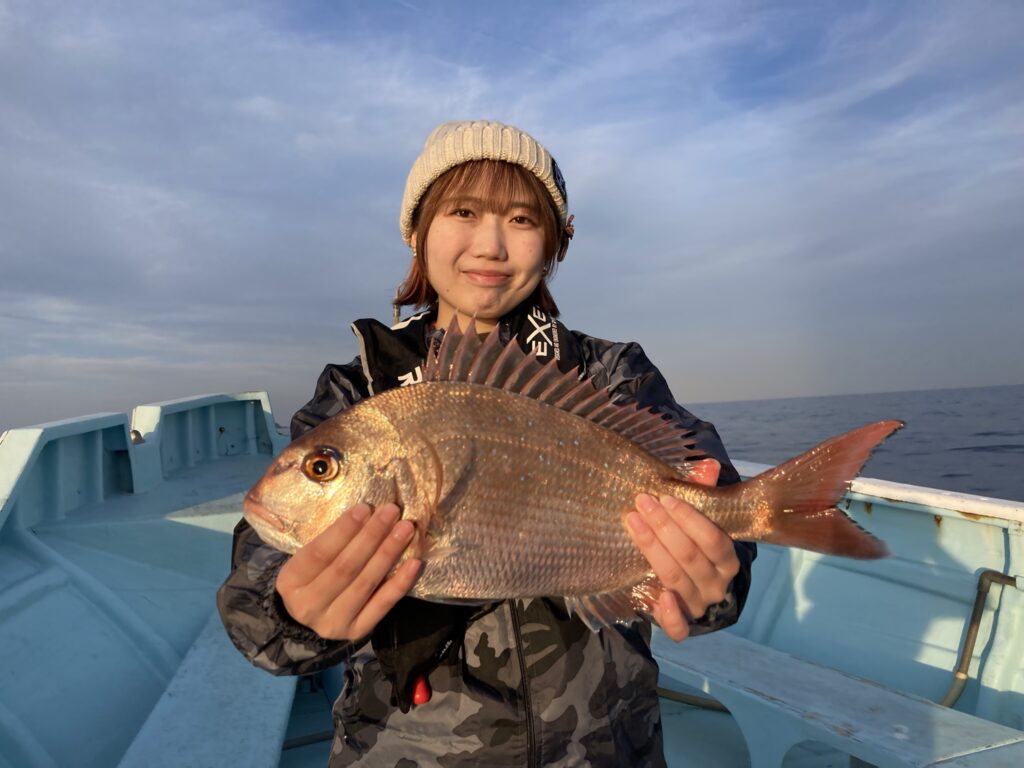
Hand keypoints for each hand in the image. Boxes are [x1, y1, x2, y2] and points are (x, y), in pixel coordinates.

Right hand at [275, 502, 420, 640]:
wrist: (311, 615)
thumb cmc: (313, 576)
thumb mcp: (308, 559)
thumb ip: (332, 541)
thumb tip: (368, 512)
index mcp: (290, 582)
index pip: (319, 553)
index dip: (344, 530)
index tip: (365, 508)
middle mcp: (308, 606)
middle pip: (345, 567)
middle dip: (371, 536)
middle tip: (392, 512)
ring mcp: (333, 622)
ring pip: (366, 583)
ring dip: (388, 553)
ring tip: (405, 529)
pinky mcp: (357, 631)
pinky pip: (383, 605)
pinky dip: (400, 583)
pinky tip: (414, 562)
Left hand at [626, 459, 739, 642]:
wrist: (686, 583)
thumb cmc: (690, 542)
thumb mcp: (696, 519)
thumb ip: (701, 494)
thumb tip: (708, 465)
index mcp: (727, 560)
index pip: (714, 540)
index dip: (690, 518)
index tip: (665, 496)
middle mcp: (717, 585)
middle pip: (689, 556)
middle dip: (663, 526)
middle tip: (641, 501)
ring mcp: (698, 605)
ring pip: (674, 578)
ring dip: (652, 548)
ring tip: (632, 521)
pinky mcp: (681, 622)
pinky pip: (679, 628)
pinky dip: (669, 615)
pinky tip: (659, 597)